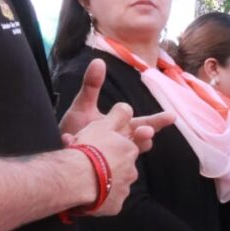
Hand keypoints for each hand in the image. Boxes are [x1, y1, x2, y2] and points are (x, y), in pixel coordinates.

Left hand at [59, 58, 174, 151]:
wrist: (58, 150)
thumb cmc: (73, 128)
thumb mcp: (83, 106)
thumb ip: (92, 85)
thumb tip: (99, 61)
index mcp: (122, 128)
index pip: (145, 124)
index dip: (158, 121)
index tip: (171, 116)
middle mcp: (120, 144)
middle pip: (141, 140)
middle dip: (145, 136)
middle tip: (147, 132)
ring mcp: (111, 157)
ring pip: (127, 155)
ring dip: (126, 149)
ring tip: (125, 143)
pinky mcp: (100, 169)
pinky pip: (101, 162)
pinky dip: (88, 152)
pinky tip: (73, 142)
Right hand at [69, 103, 140, 215]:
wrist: (76, 177)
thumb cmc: (89, 149)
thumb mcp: (103, 124)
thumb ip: (118, 115)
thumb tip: (128, 107)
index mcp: (130, 151)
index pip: (124, 148)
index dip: (108, 147)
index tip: (95, 148)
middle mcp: (131, 171)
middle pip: (118, 167)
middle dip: (105, 165)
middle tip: (86, 163)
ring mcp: (124, 190)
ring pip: (112, 184)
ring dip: (100, 181)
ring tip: (81, 178)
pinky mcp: (115, 206)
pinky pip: (107, 202)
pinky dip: (98, 198)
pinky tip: (84, 193)